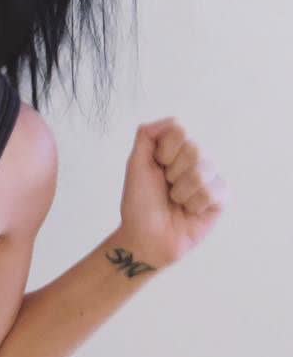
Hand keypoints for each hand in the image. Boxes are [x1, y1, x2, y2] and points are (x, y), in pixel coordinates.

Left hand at [118, 117, 231, 267]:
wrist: (146, 237)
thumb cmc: (139, 203)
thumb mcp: (136, 165)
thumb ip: (148, 136)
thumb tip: (173, 120)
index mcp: (174, 149)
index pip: (179, 130)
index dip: (164, 151)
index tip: (155, 167)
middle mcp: (194, 160)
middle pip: (194, 149)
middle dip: (172, 173)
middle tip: (165, 188)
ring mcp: (209, 178)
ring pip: (203, 171)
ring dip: (181, 192)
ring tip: (176, 202)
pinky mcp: (221, 198)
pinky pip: (214, 191)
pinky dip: (195, 205)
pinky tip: (189, 211)